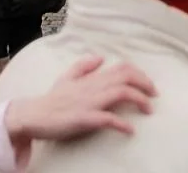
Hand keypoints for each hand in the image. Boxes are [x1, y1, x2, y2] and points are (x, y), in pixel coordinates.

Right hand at [4, 55, 154, 150]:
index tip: (149, 85)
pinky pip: (107, 119)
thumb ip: (83, 67)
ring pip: (120, 93)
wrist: (32, 116)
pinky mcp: (83, 119)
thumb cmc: (51, 100)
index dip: (139, 74)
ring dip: (139, 100)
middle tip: (155, 95)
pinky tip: (130, 131)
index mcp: (91, 78)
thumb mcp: (66, 78)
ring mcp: (88, 102)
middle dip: (145, 83)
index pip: (121, 67)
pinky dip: (121, 124)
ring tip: (149, 110)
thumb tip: (100, 57)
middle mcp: (92, 86)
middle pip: (125, 76)